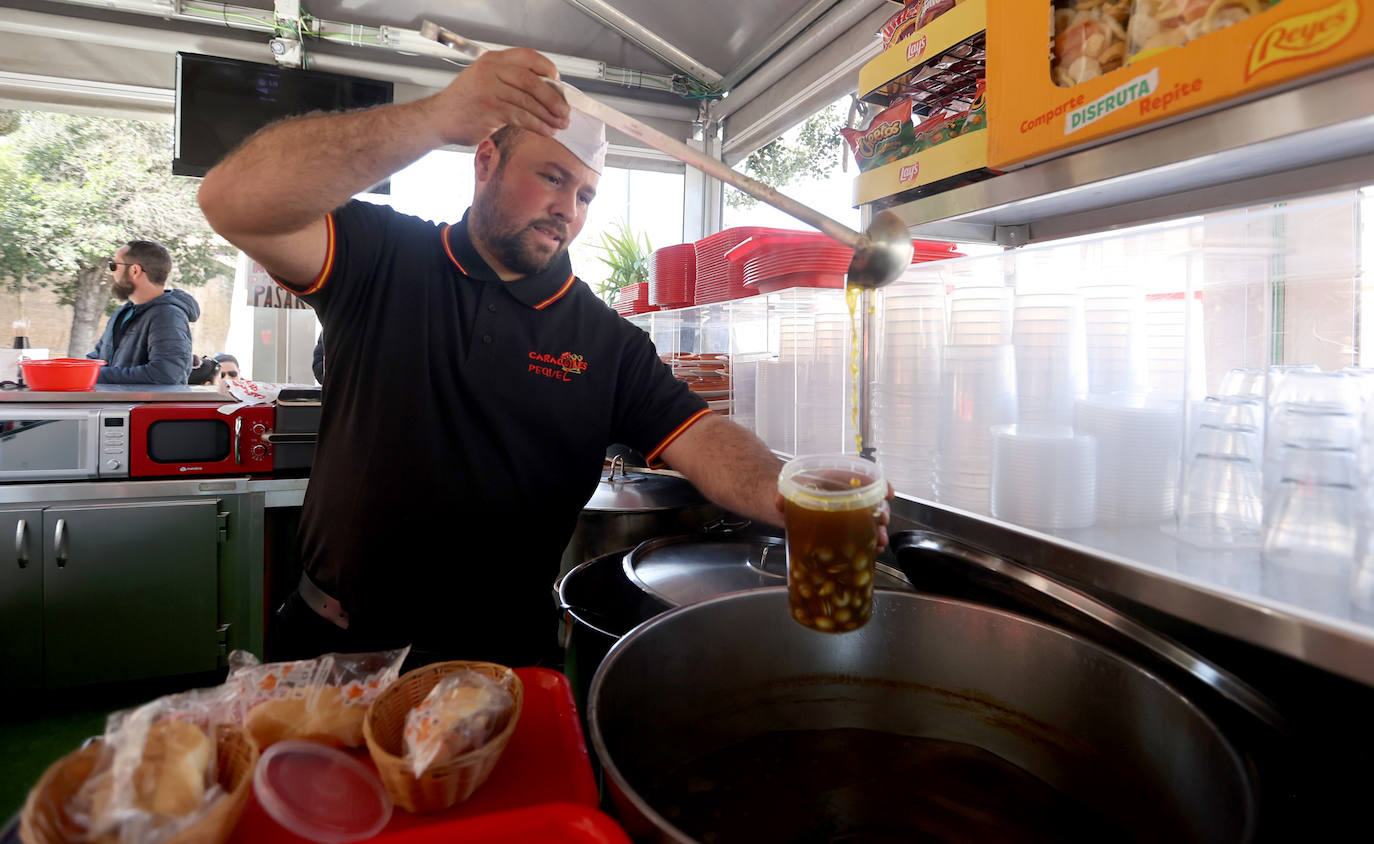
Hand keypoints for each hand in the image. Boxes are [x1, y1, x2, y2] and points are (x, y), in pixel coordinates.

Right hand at [425, 47, 571, 146]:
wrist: (439, 118)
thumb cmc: (464, 103)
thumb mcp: (486, 81)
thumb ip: (510, 81)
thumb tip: (547, 92)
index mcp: (493, 60)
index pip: (528, 57)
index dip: (548, 70)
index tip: (559, 85)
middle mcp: (491, 70)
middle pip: (532, 80)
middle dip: (553, 98)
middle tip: (564, 110)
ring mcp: (489, 89)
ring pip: (528, 101)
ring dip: (548, 115)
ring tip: (559, 124)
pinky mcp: (490, 109)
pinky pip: (521, 116)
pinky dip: (537, 125)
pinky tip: (546, 130)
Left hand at [774, 482, 895, 551]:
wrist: (785, 502)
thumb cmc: (792, 490)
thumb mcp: (786, 490)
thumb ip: (781, 495)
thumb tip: (779, 501)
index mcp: (836, 479)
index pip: (863, 476)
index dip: (879, 483)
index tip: (887, 493)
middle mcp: (847, 494)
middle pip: (872, 499)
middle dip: (880, 511)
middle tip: (881, 523)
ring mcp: (848, 512)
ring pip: (870, 518)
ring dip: (877, 530)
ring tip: (879, 541)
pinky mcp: (845, 528)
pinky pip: (863, 533)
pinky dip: (870, 541)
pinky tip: (873, 550)